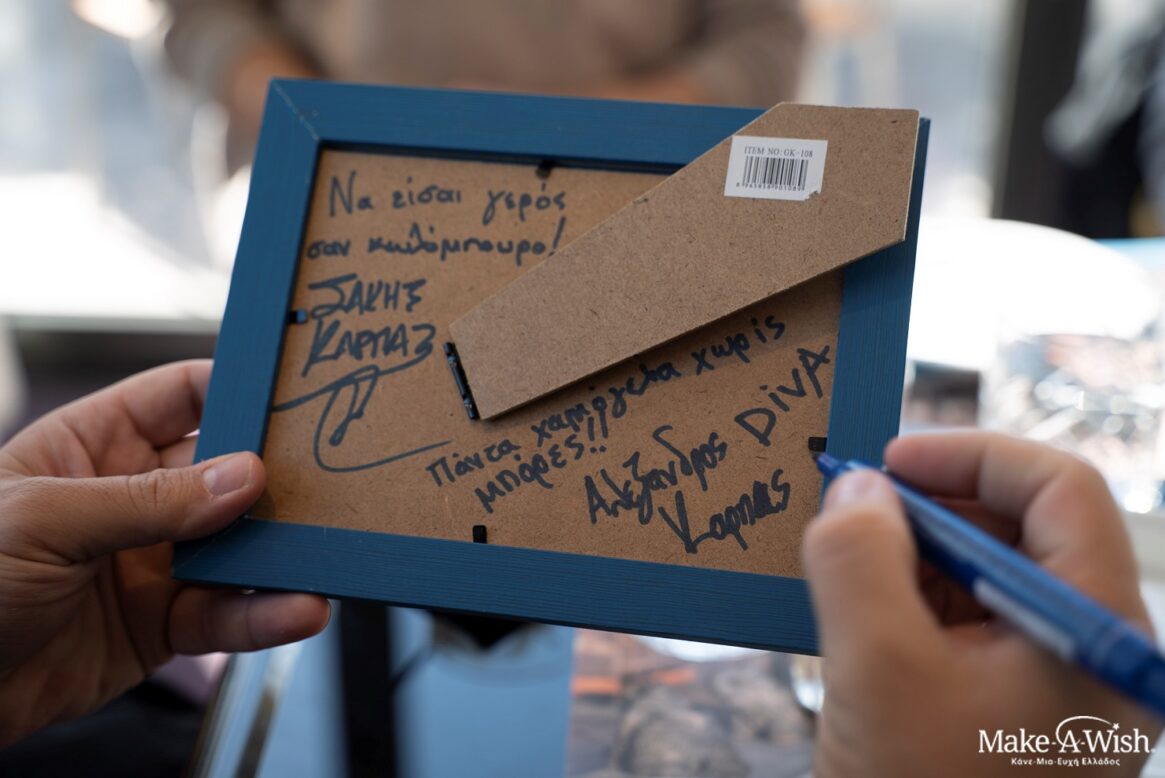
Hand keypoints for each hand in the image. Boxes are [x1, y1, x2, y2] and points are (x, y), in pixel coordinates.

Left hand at [0, 360, 328, 745]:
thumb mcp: (43, 520)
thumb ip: (147, 500)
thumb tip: (241, 477)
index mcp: (93, 445)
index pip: (180, 395)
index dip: (234, 387)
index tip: (288, 393)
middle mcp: (132, 498)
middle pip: (225, 471)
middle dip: (275, 474)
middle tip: (327, 477)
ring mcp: (152, 562)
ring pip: (237, 547)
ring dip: (281, 551)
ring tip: (323, 552)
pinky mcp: (165, 625)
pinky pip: (228, 615)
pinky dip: (267, 615)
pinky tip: (299, 608)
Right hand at [804, 432, 1161, 776]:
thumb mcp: (876, 668)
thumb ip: (858, 557)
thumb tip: (855, 487)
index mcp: (1099, 634)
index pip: (1061, 492)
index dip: (972, 456)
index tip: (888, 462)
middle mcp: (1089, 649)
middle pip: (1021, 527)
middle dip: (929, 506)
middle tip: (850, 510)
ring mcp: (1051, 681)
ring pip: (985, 572)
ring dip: (909, 553)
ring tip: (840, 565)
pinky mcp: (1008, 705)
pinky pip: (963, 620)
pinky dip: (907, 598)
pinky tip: (855, 609)